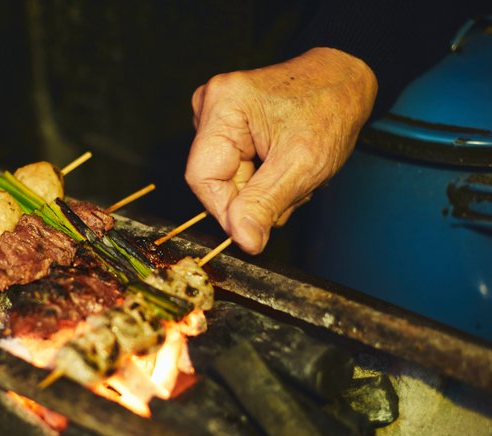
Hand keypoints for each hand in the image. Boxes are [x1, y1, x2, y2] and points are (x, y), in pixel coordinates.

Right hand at [185, 47, 377, 253]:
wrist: (345, 83)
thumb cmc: (330, 110)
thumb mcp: (302, 165)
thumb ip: (265, 205)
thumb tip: (242, 240)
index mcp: (223, 106)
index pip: (202, 179)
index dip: (227, 211)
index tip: (258, 228)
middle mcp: (210, 106)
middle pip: (216, 181)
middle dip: (255, 196)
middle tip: (292, 185)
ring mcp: (216, 116)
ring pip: (228, 180)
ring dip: (262, 189)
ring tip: (293, 169)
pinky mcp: (227, 126)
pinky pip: (236, 171)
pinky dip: (263, 178)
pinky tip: (283, 163)